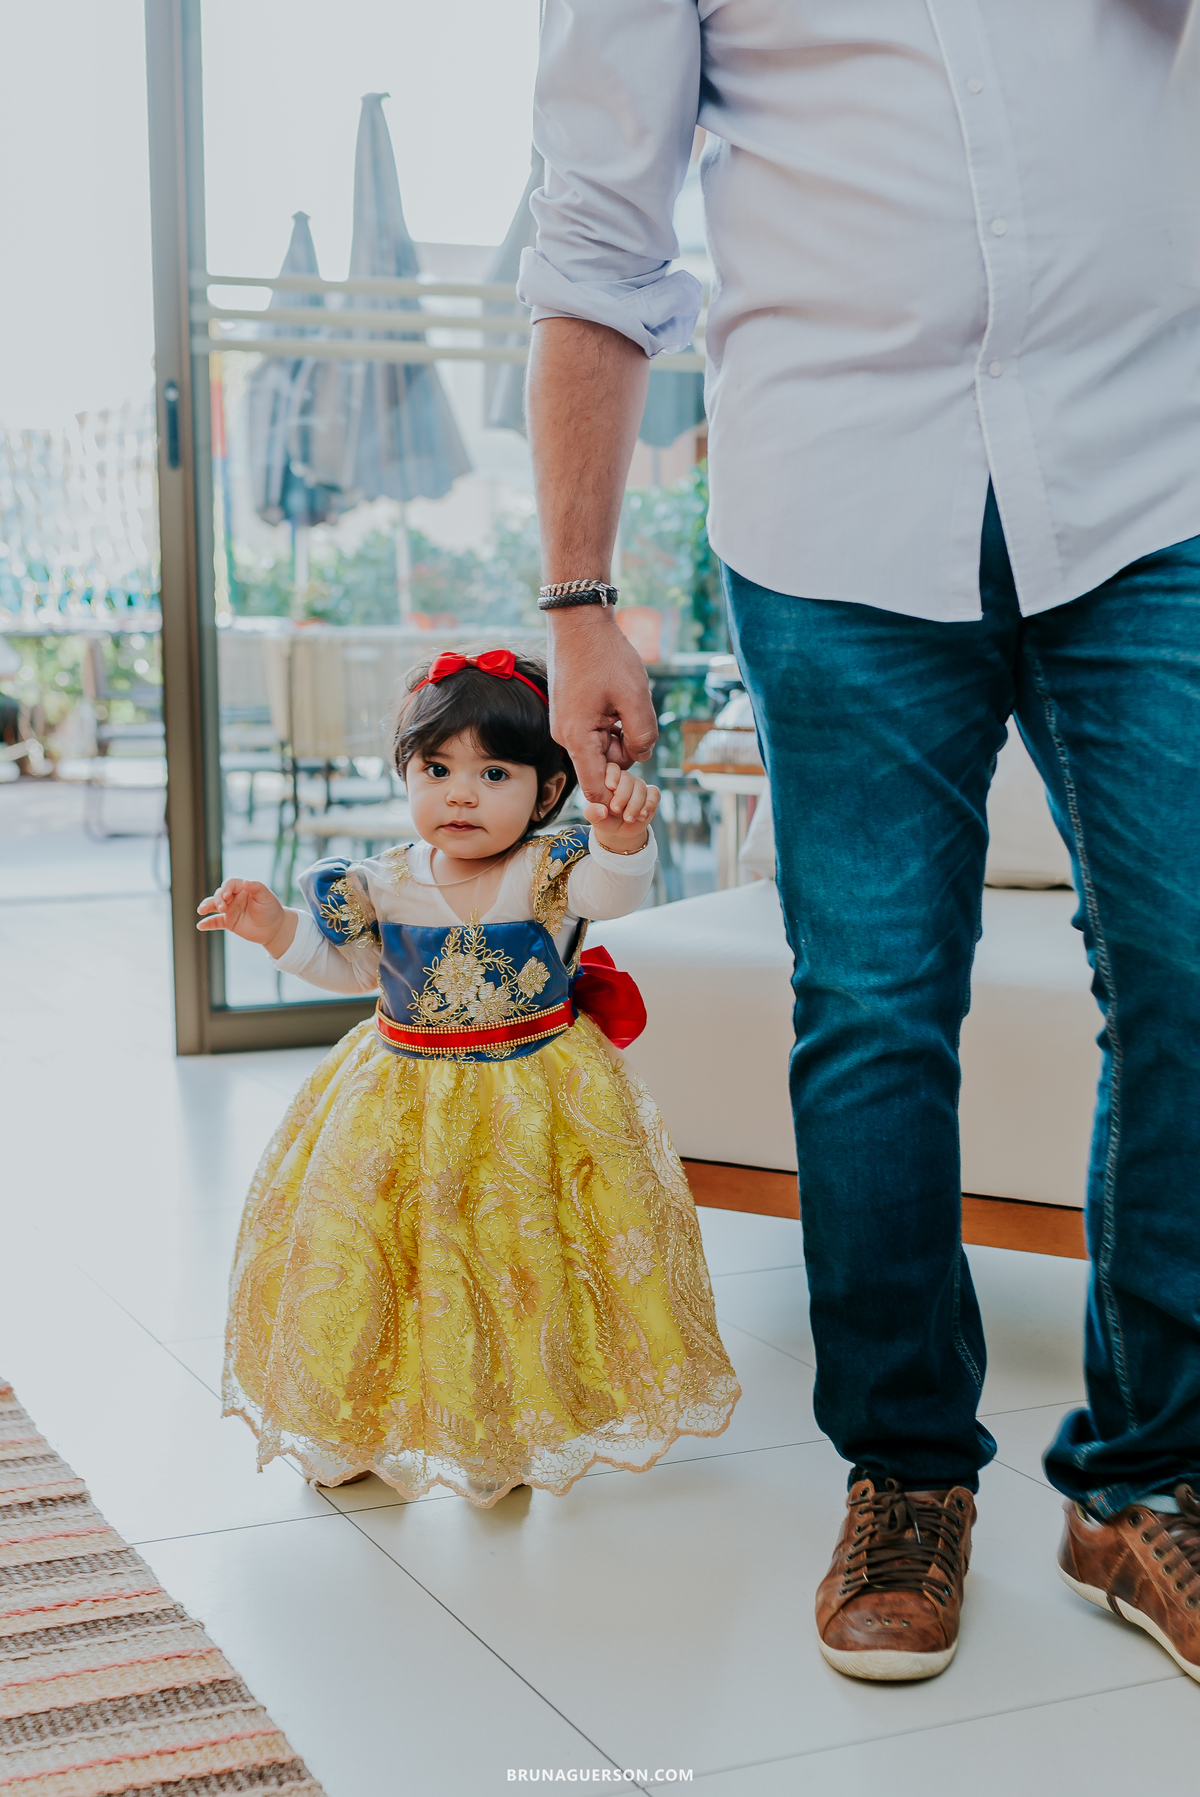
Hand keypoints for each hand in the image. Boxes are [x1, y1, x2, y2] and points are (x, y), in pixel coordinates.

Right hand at [197, 879, 295, 957]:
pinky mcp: (229, 922)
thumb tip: (246, 882)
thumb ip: (257, 888)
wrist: (274, 928)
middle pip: (219, 894)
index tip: (227, 896)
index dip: (226, 889)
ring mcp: (230, 910)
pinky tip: (200, 925)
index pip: (229, 884)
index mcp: (242, 888)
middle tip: (222, 908)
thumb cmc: (271, 909)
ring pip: (214, 906)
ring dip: (207, 907)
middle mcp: (234, 898)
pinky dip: (207, 923)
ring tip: (201, 911)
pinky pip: (215, 922)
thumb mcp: (266, 897)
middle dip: (217, 900)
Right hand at [547, 610, 658, 805]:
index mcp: (577, 739)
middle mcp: (566, 737)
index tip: (637, 790)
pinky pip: (597, 732)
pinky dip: (612, 722)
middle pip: (605, 766)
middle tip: (635, 718)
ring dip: (621, 733)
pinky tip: (616, 698)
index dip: (618, 796)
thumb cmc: (605, 656)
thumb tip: (642, 756)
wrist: (579, 623)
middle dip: (627, 751)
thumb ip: (644, 735)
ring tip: (624, 701)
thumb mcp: (635, 697)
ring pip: (603, 748)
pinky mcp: (571, 715)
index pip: (596, 788)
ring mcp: (566, 726)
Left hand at [583, 761, 659, 852]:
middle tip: (616, 810)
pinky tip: (642, 816)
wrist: (619, 831)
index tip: (611, 788)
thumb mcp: (595, 819)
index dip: (612, 776)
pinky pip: (654, 793)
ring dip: (635, 804)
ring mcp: (638, 785)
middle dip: (623, 795)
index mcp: (608, 779)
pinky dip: (649, 804)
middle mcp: (624, 779)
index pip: (611, 768)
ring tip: (628, 819)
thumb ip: (592, 813)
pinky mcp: (651, 794)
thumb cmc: (605, 820)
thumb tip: (602, 810)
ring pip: (640, 786)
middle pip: (627, 777)